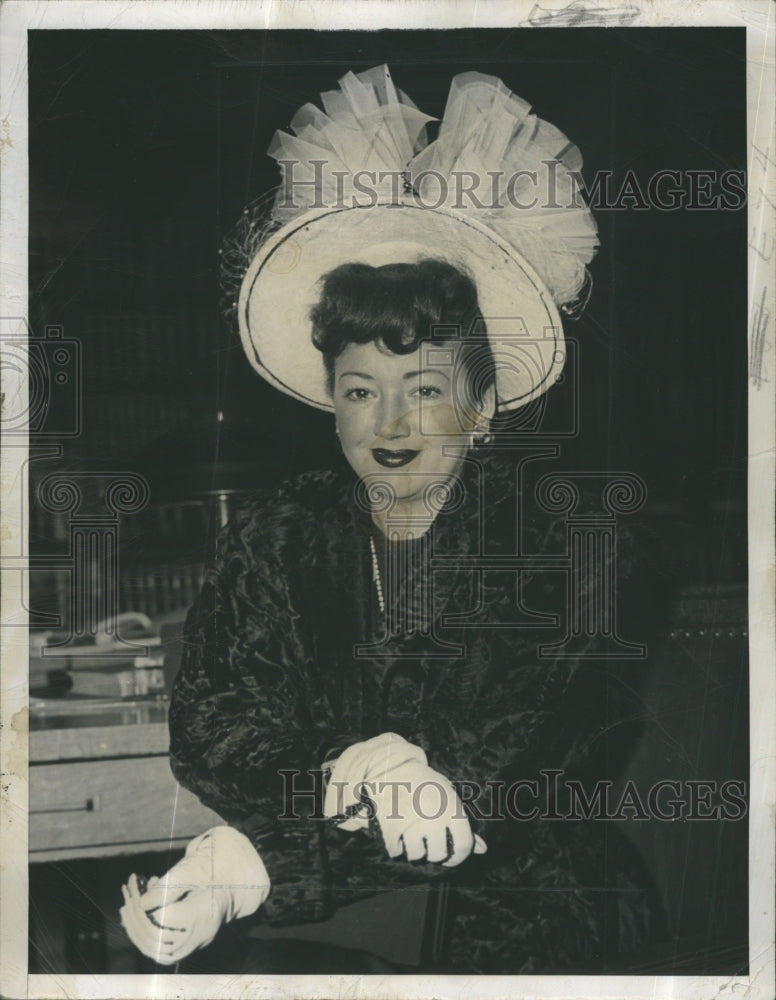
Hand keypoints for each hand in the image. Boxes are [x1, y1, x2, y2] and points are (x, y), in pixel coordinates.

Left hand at [119, 826, 269, 964]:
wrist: (226, 890)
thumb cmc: (208, 874)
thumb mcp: (191, 872)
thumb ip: (168, 887)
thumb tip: (141, 903)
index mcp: (203, 914)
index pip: (163, 919)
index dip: (143, 905)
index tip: (134, 886)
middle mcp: (198, 937)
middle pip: (155, 936)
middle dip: (134, 915)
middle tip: (127, 892)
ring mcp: (190, 948)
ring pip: (152, 947)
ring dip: (133, 926)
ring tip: (126, 904)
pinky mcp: (181, 953)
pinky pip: (154, 950)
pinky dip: (139, 934)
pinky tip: (131, 916)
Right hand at [360, 760, 487, 866]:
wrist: (389, 765)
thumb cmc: (422, 783)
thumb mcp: (446, 796)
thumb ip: (463, 824)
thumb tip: (484, 850)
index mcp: (451, 806)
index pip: (463, 845)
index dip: (458, 857)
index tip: (450, 857)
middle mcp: (434, 815)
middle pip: (438, 854)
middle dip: (432, 852)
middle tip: (425, 839)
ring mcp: (412, 821)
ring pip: (416, 854)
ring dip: (412, 848)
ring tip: (409, 830)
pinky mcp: (391, 824)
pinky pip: (396, 850)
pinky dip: (395, 845)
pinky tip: (396, 830)